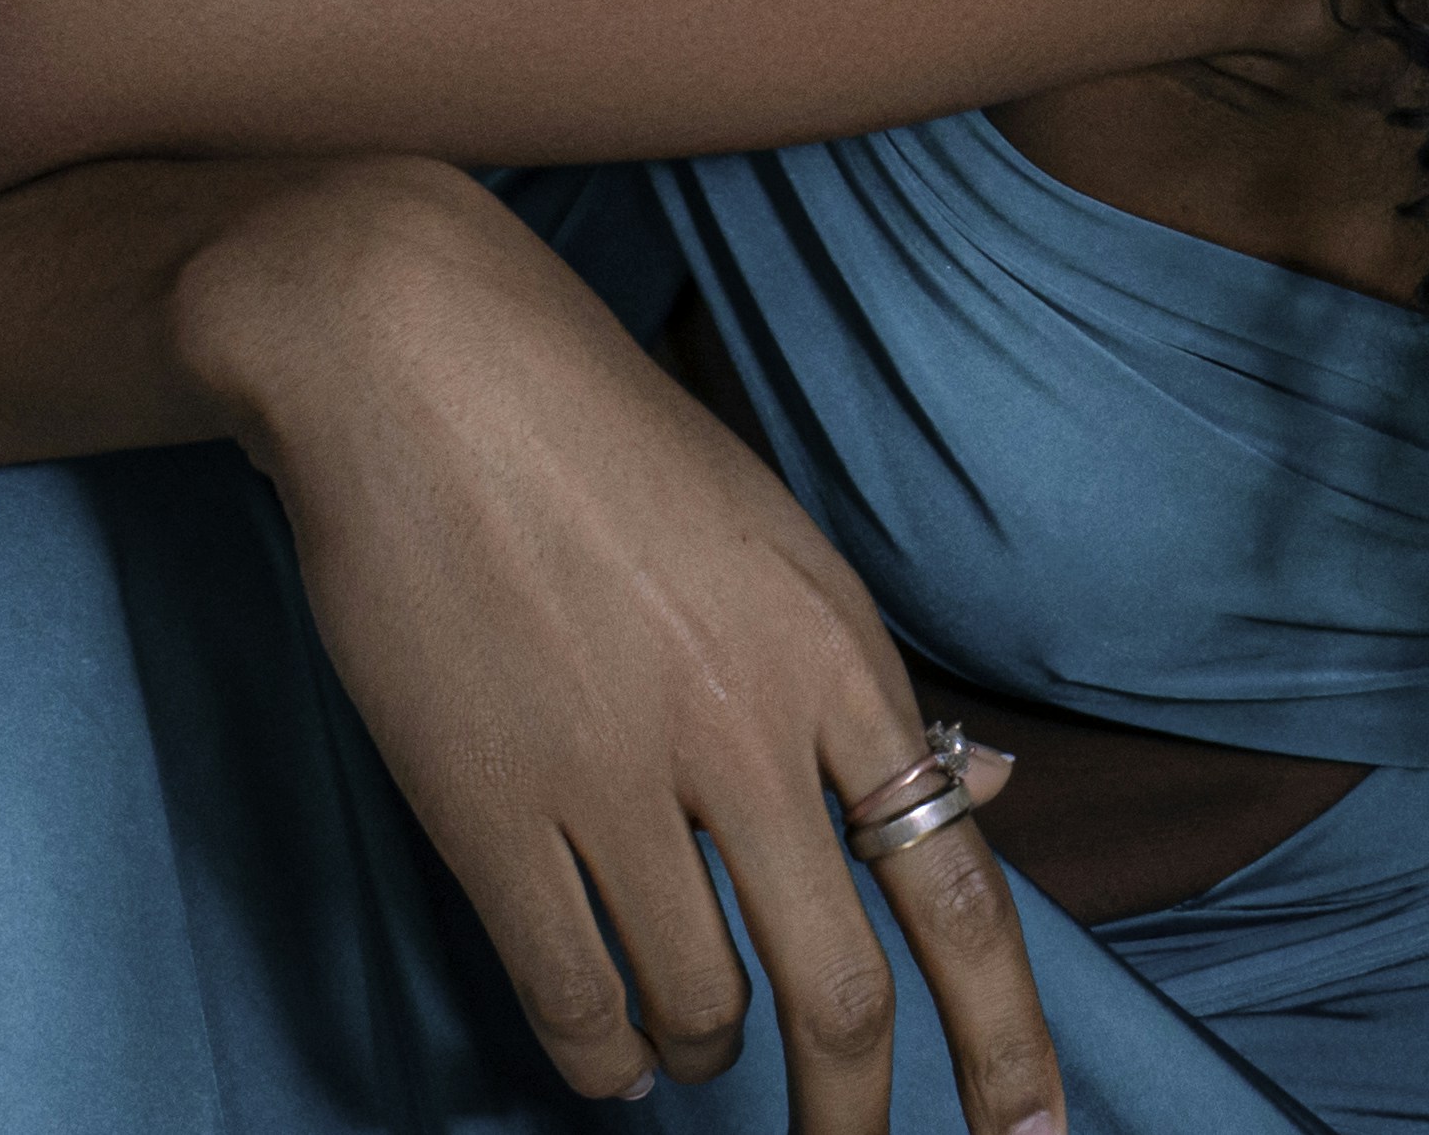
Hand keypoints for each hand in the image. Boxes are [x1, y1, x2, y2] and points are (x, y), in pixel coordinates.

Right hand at [180, 159, 1065, 1130]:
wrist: (421, 368)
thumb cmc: (612, 449)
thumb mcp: (781, 546)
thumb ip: (869, 692)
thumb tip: (981, 792)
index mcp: (838, 658)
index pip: (956, 885)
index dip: (1007, 1035)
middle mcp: (747, 733)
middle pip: (843, 989)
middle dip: (856, 1113)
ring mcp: (615, 780)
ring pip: (703, 1007)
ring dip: (707, 1055)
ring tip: (697, 1045)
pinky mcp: (490, 811)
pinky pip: (572, 994)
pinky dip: (603, 1053)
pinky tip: (612, 1052)